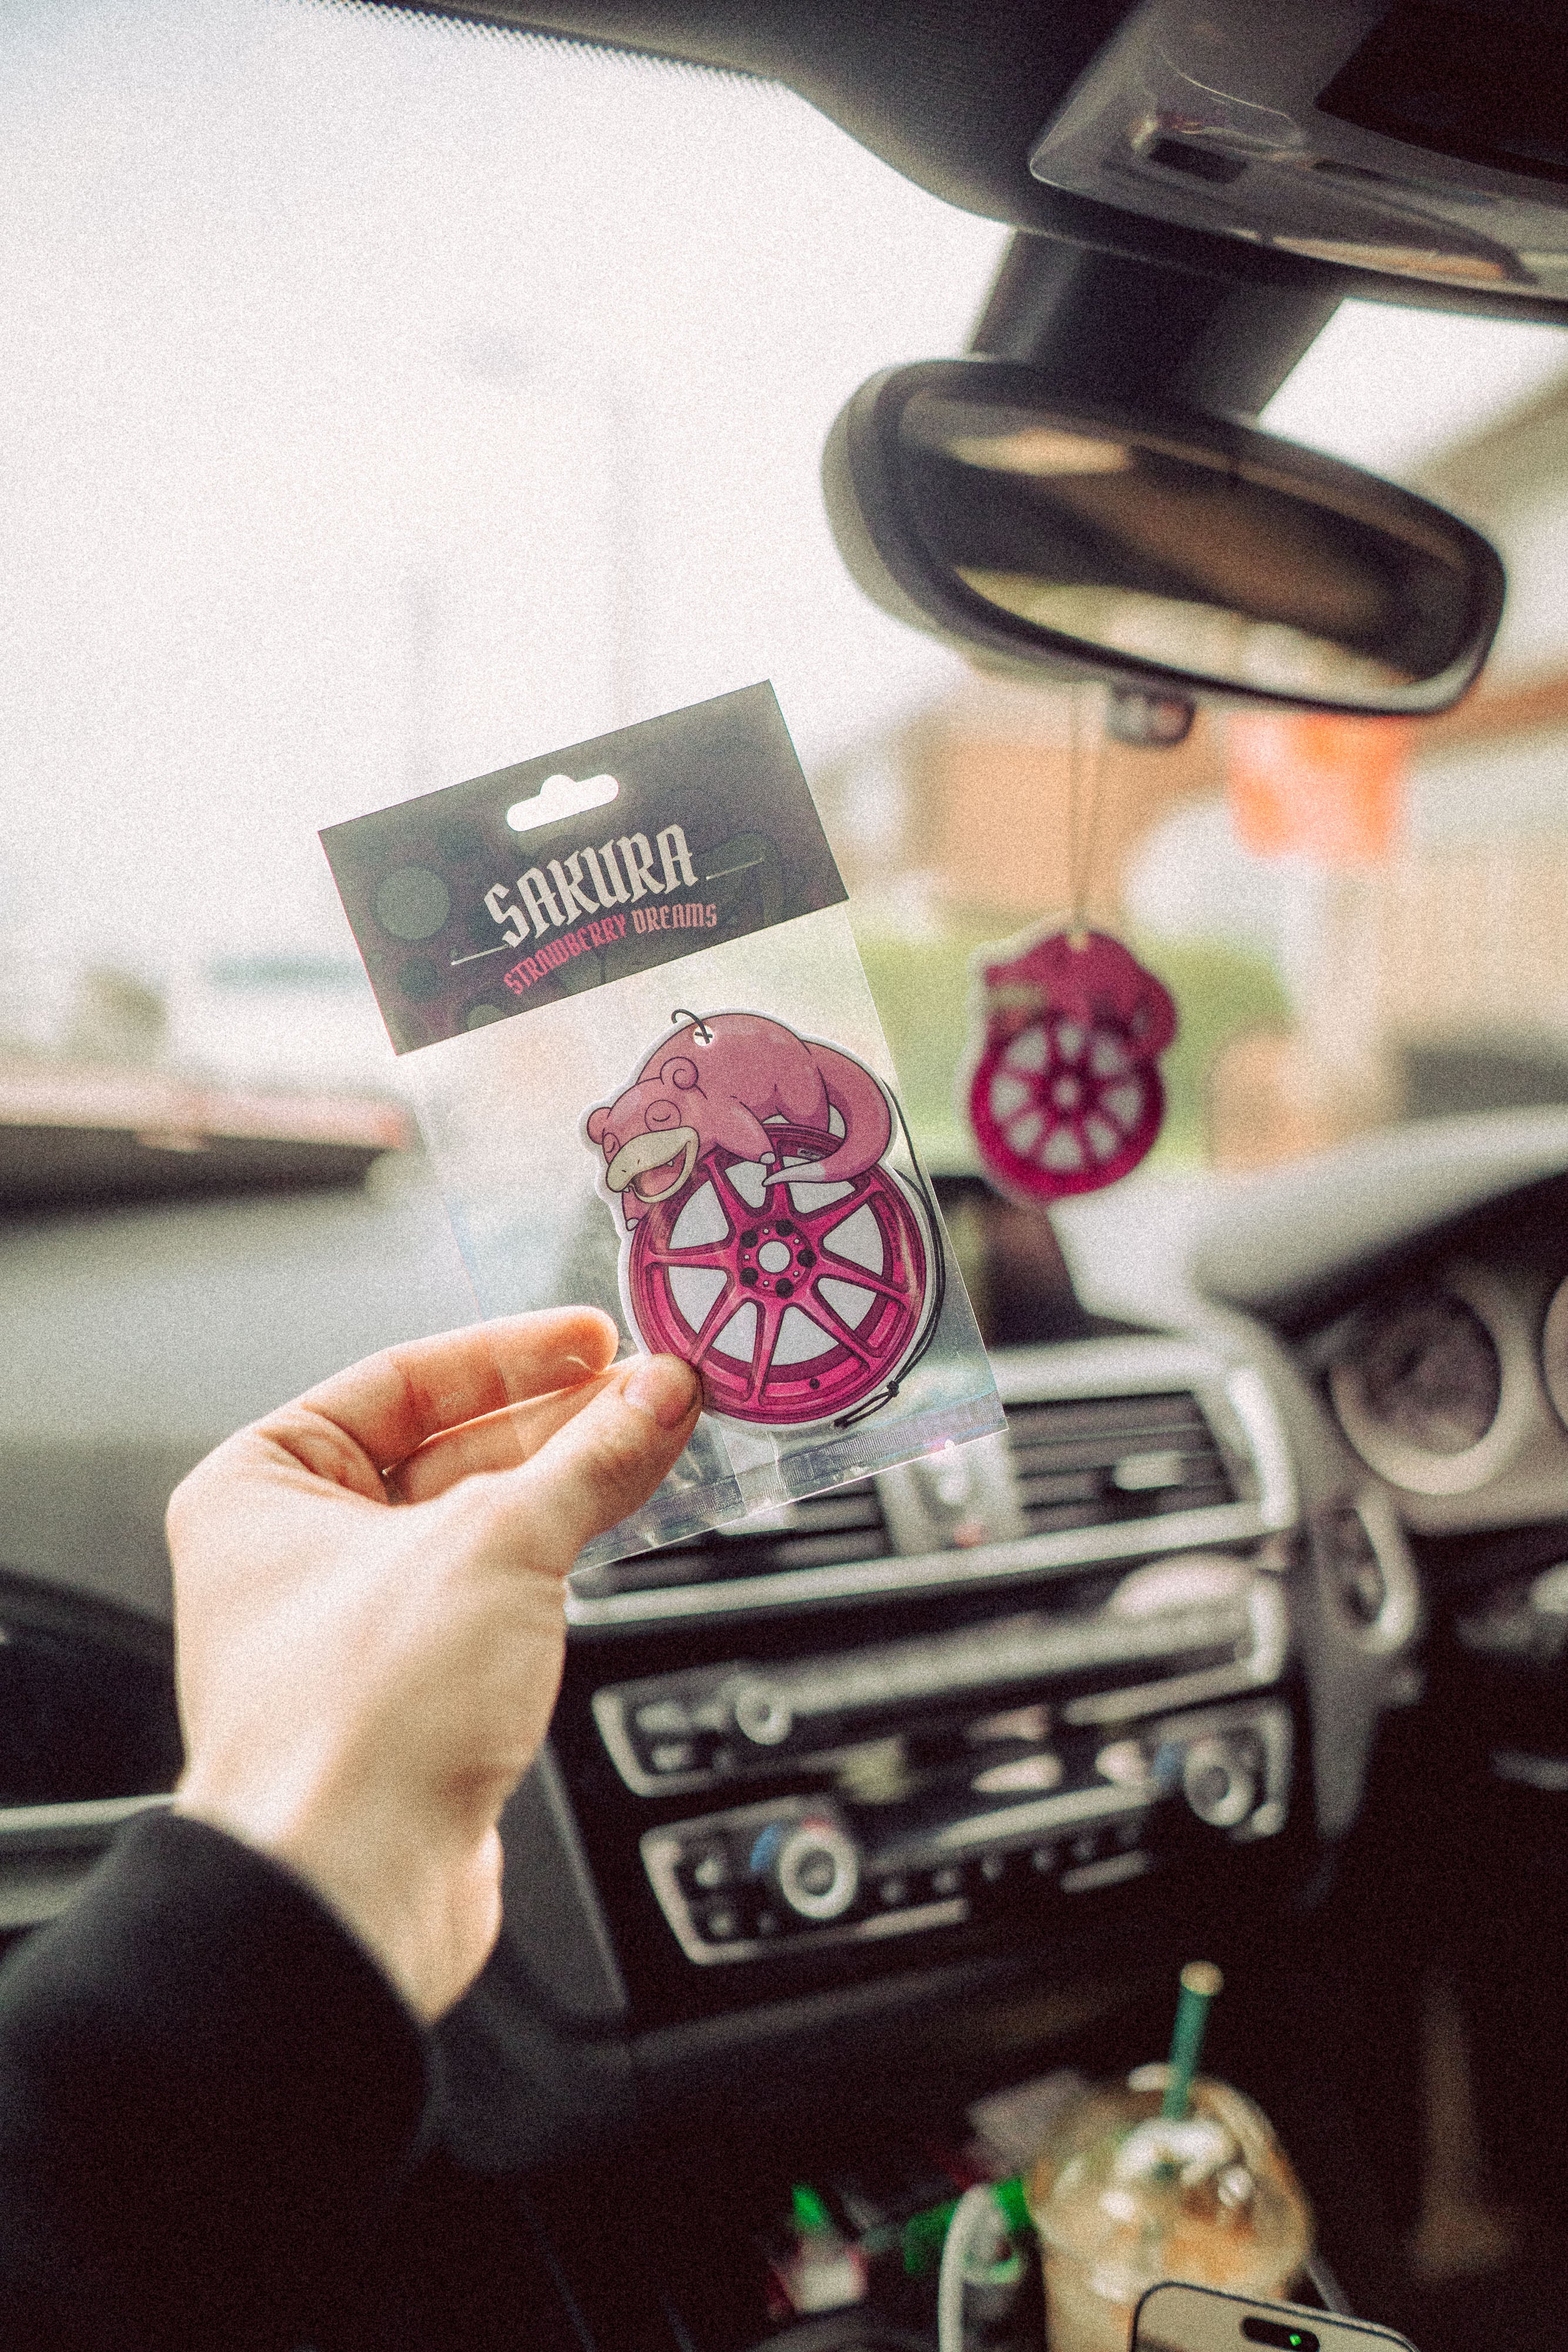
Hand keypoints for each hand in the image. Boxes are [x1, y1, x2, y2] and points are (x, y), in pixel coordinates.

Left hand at [166, 1310, 698, 2021]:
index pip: (401, 1381)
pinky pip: (495, 1593)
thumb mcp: (498, 1543)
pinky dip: (558, 1560)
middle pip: (447, 1449)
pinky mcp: (412, 1692)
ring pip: (479, 1525)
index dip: (509, 1356)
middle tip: (652, 1394)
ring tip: (656, 1445)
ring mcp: (356, 1625)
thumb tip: (653, 1397)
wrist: (351, 1890)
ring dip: (567, 1487)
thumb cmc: (356, 1719)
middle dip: (556, 1420)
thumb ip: (589, 1459)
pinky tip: (623, 1530)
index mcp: (262, 1487)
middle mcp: (296, 1551)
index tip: (594, 1341)